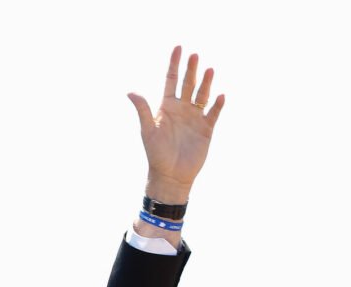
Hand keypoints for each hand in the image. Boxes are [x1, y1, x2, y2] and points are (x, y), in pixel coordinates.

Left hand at [128, 46, 222, 204]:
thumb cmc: (156, 154)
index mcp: (167, 107)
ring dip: (206, 83)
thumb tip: (130, 91)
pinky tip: (220, 95)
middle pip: (188, 84)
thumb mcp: (148, 130)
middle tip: (194, 55)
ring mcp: (195, 118)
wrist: (170, 175)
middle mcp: (182, 109)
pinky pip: (213, 113)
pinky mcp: (206, 129)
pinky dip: (217, 105)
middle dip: (191, 70)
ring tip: (210, 70)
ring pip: (202, 95)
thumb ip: (143, 110)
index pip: (171, 80)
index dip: (174, 64)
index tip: (178, 47)